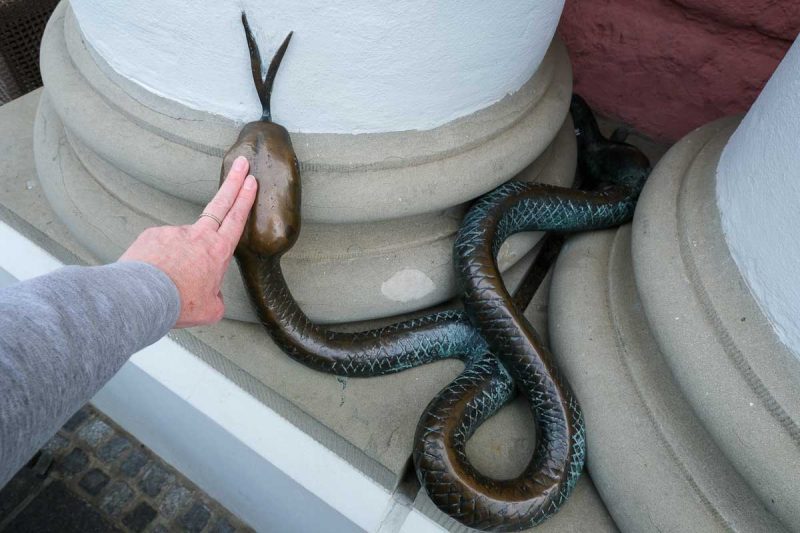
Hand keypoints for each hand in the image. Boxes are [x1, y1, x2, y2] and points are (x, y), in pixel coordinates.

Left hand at [119, 156, 256, 327]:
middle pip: (221, 203)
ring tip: (169, 284)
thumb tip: (212, 295)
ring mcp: (174, 233)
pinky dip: (159, 261)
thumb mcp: (209, 310)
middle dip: (233, 182)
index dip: (245, 199)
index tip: (251, 181)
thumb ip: (216, 298)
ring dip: (179, 258)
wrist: (142, 296)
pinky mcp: (153, 235)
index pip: (236, 219)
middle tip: (242, 163)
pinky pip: (160, 248)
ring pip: (182, 243)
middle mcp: (198, 236)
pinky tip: (154, 279)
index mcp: (217, 252)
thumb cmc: (179, 303)